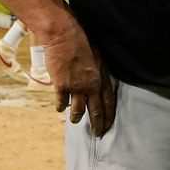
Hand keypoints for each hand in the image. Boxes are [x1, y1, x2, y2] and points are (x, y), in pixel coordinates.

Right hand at [40, 19, 115, 135]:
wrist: (64, 35)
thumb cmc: (81, 41)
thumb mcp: (97, 56)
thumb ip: (98, 72)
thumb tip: (97, 82)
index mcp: (102, 77)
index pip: (109, 102)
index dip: (109, 115)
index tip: (108, 124)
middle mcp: (91, 85)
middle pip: (97, 110)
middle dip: (98, 124)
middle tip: (97, 133)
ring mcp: (76, 87)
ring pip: (79, 110)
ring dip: (77, 118)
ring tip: (75, 122)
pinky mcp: (62, 86)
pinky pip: (62, 102)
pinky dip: (61, 107)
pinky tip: (60, 109)